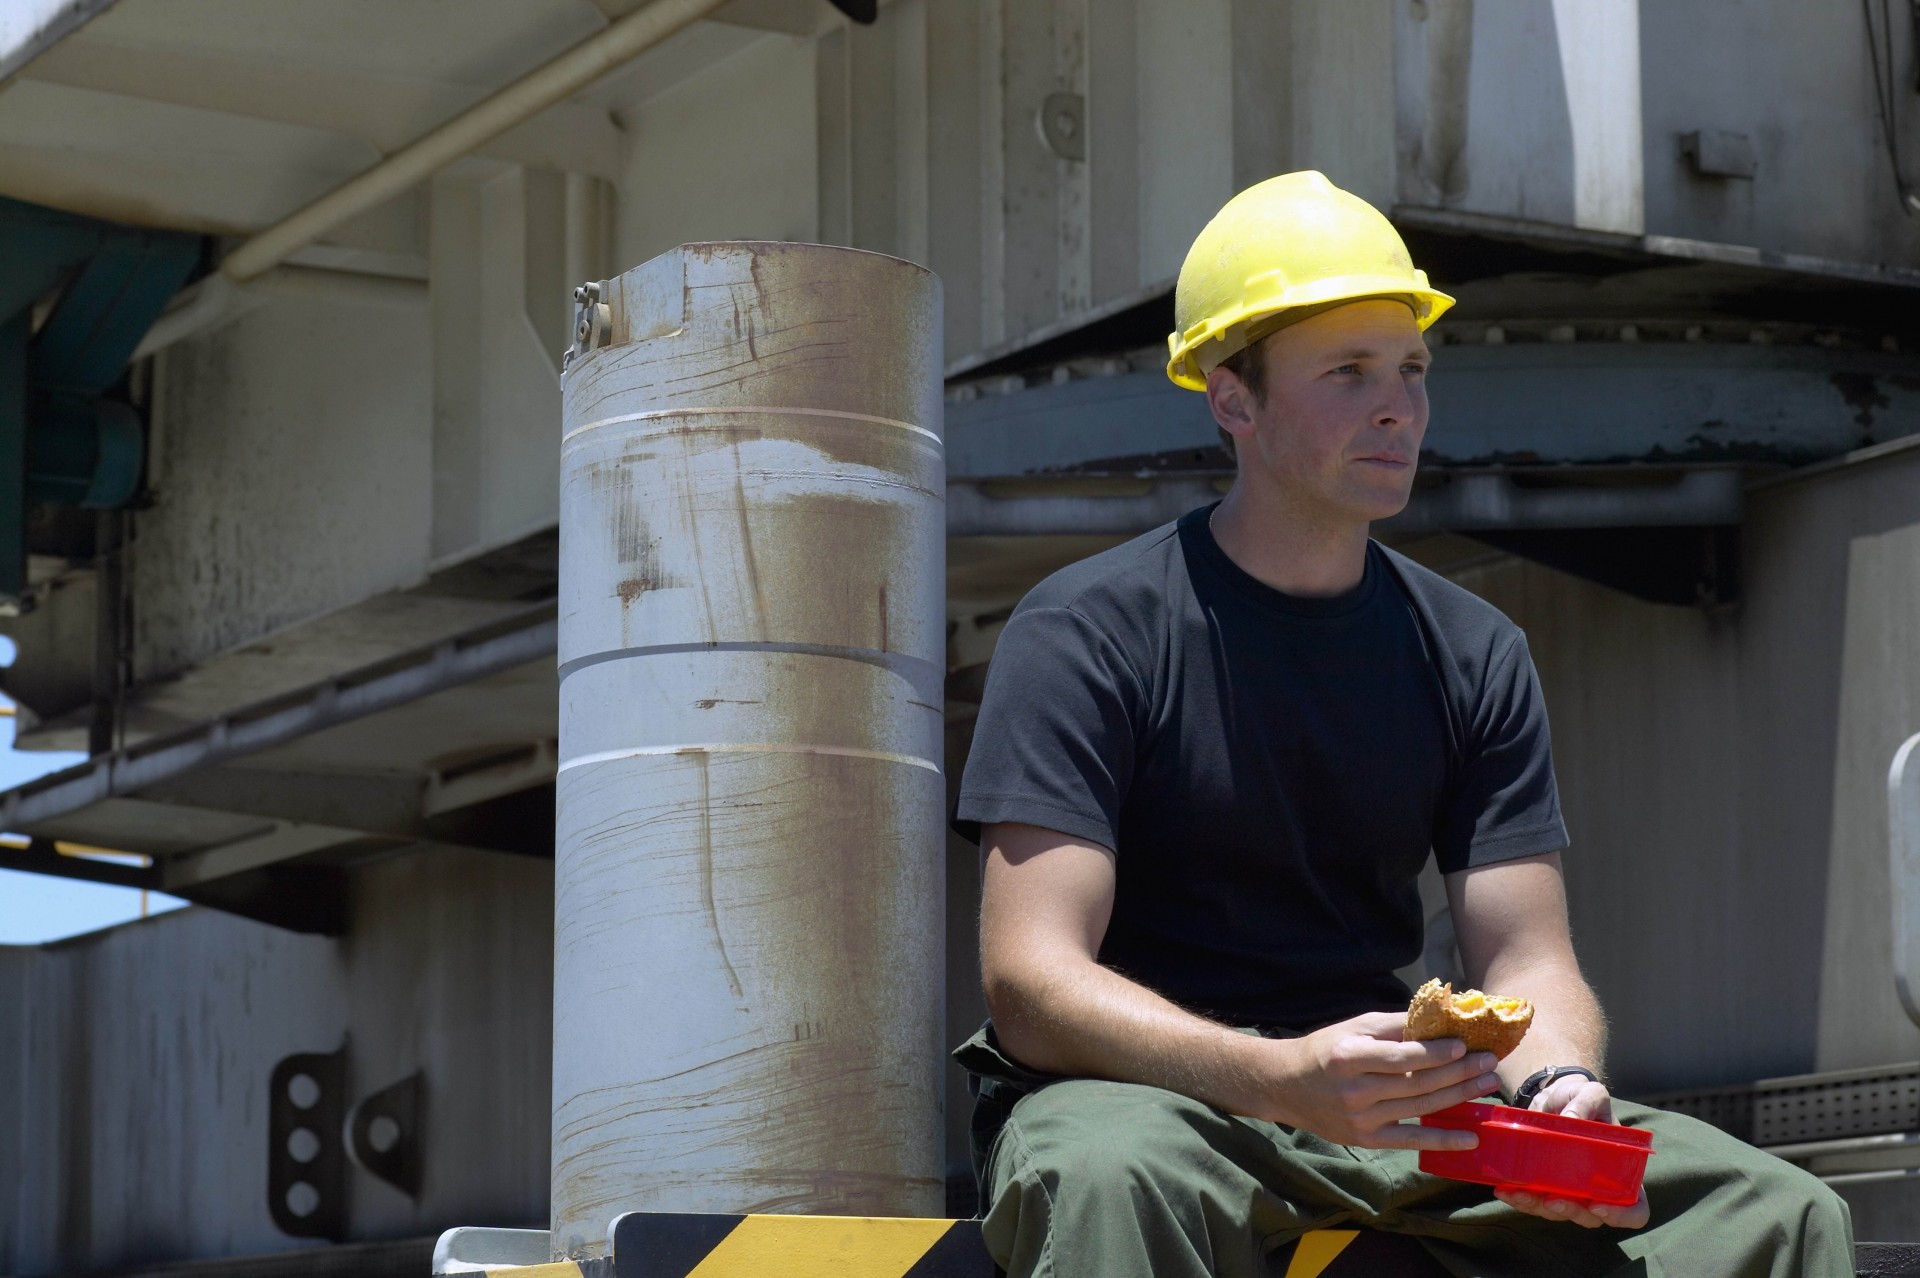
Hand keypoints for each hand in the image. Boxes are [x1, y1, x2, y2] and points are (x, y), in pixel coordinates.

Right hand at [1261, 1012, 1501, 1148]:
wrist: (1286, 1086)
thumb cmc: (1324, 1050)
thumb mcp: (1352, 1028)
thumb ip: (1393, 1025)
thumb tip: (1437, 1020)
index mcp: (1349, 1057)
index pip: (1400, 1057)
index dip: (1434, 1053)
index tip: (1464, 1045)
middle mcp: (1354, 1090)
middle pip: (1417, 1083)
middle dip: (1459, 1072)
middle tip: (1489, 1063)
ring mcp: (1361, 1119)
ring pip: (1420, 1108)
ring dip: (1459, 1097)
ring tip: (1487, 1085)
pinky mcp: (1366, 1139)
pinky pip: (1411, 1141)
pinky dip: (1443, 1140)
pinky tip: (1471, 1137)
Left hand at [1493, 1076, 1649, 1228]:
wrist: (1552, 1098)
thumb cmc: (1580, 1099)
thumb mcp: (1590, 1093)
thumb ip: (1587, 1103)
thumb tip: (1571, 1119)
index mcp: (1620, 1172)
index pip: (1636, 1209)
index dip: (1621, 1215)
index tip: (1597, 1205)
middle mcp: (1598, 1189)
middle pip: (1591, 1217)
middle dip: (1569, 1211)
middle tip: (1550, 1199)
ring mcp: (1571, 1192)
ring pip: (1558, 1213)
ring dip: (1536, 1207)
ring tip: (1516, 1191)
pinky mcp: (1544, 1188)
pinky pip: (1533, 1203)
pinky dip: (1518, 1199)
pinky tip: (1503, 1189)